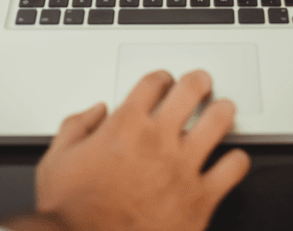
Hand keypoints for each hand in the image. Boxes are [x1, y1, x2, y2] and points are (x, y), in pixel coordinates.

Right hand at [36, 69, 250, 230]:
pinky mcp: (201, 197)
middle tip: (201, 83)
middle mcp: (158, 140)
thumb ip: (74, 128)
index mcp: (125, 126)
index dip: (162, 78)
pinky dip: (236, 161)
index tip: (164, 83)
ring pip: (219, 120)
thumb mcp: (55, 163)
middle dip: (198, 81)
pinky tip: (232, 161)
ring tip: (223, 110)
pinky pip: (235, 167)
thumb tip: (94, 112)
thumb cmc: (72, 214)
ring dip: (222, 111)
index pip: (154, 82)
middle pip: (191, 89)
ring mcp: (183, 167)